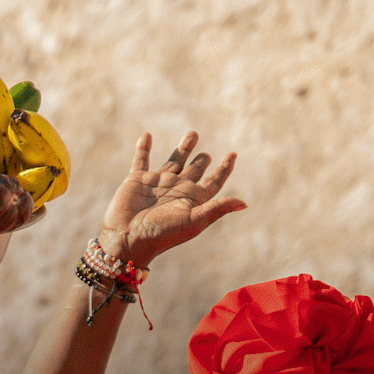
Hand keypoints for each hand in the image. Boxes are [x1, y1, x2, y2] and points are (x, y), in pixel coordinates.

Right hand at [99, 131, 246, 268]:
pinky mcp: (137, 180)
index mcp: (192, 199)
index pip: (213, 181)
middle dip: (202, 160)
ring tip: (193, 134)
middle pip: (194, 170)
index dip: (224, 169)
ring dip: (183, 149)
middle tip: (207, 154)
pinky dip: (143, 148)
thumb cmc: (162, 234)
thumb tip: (244, 203)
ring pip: (174, 161)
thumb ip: (217, 209)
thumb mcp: (193, 222)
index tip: (233, 155)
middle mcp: (177, 189)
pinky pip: (141, 160)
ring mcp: (157, 183)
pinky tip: (147, 135)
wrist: (128, 239)